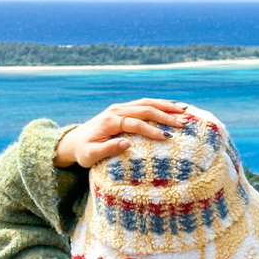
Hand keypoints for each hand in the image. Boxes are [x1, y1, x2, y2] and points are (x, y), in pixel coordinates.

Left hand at [53, 98, 189, 167]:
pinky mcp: (123, 109)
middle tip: (183, 123)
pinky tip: (173, 108)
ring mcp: (120, 108)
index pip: (134, 123)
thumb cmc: (84, 151)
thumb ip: (107, 149)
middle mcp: (116, 110)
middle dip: (165, 115)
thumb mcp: (91, 155)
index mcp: (109, 121)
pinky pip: (144, 103)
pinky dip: (159, 105)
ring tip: (184, 111)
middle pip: (144, 108)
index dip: (151, 130)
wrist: (74, 140)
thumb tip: (126, 143)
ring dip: (166, 106)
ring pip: (146, 102)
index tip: (166, 138)